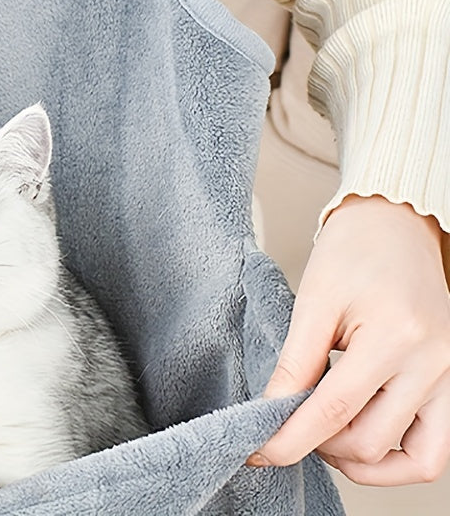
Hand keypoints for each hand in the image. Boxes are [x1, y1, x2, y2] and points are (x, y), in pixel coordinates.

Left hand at [250, 195, 449, 484]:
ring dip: (356, 458)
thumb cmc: (352, 253)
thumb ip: (295, 361)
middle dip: (317, 443)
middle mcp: (432, 365)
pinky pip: (433, 450)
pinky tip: (356, 437)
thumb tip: (270, 411)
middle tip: (284, 422)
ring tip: (320, 432)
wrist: (393, 226)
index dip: (291, 437)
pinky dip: (394, 459)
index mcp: (394, 336)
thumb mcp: (313, 299)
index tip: (256, 452)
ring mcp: (448, 379)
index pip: (335, 409)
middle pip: (368, 439)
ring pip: (408, 459)